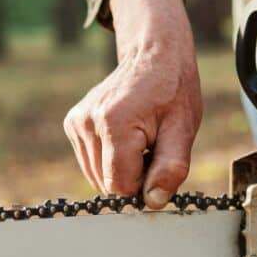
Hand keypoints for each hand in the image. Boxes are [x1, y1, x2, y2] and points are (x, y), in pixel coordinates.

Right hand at [63, 0, 201, 208]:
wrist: (154, 55)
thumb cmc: (173, 91)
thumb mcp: (183, 129)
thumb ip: (171, 168)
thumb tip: (153, 202)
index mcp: (114, 124)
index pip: (120, 186)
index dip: (143, 187)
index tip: (159, 164)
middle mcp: (87, 123)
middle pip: (106, 183)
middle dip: (132, 177)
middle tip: (152, 148)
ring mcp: (76, 123)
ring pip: (96, 176)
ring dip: (121, 169)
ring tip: (140, 141)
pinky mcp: (73, 123)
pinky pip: (91, 162)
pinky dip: (109, 159)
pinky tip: (126, 137)